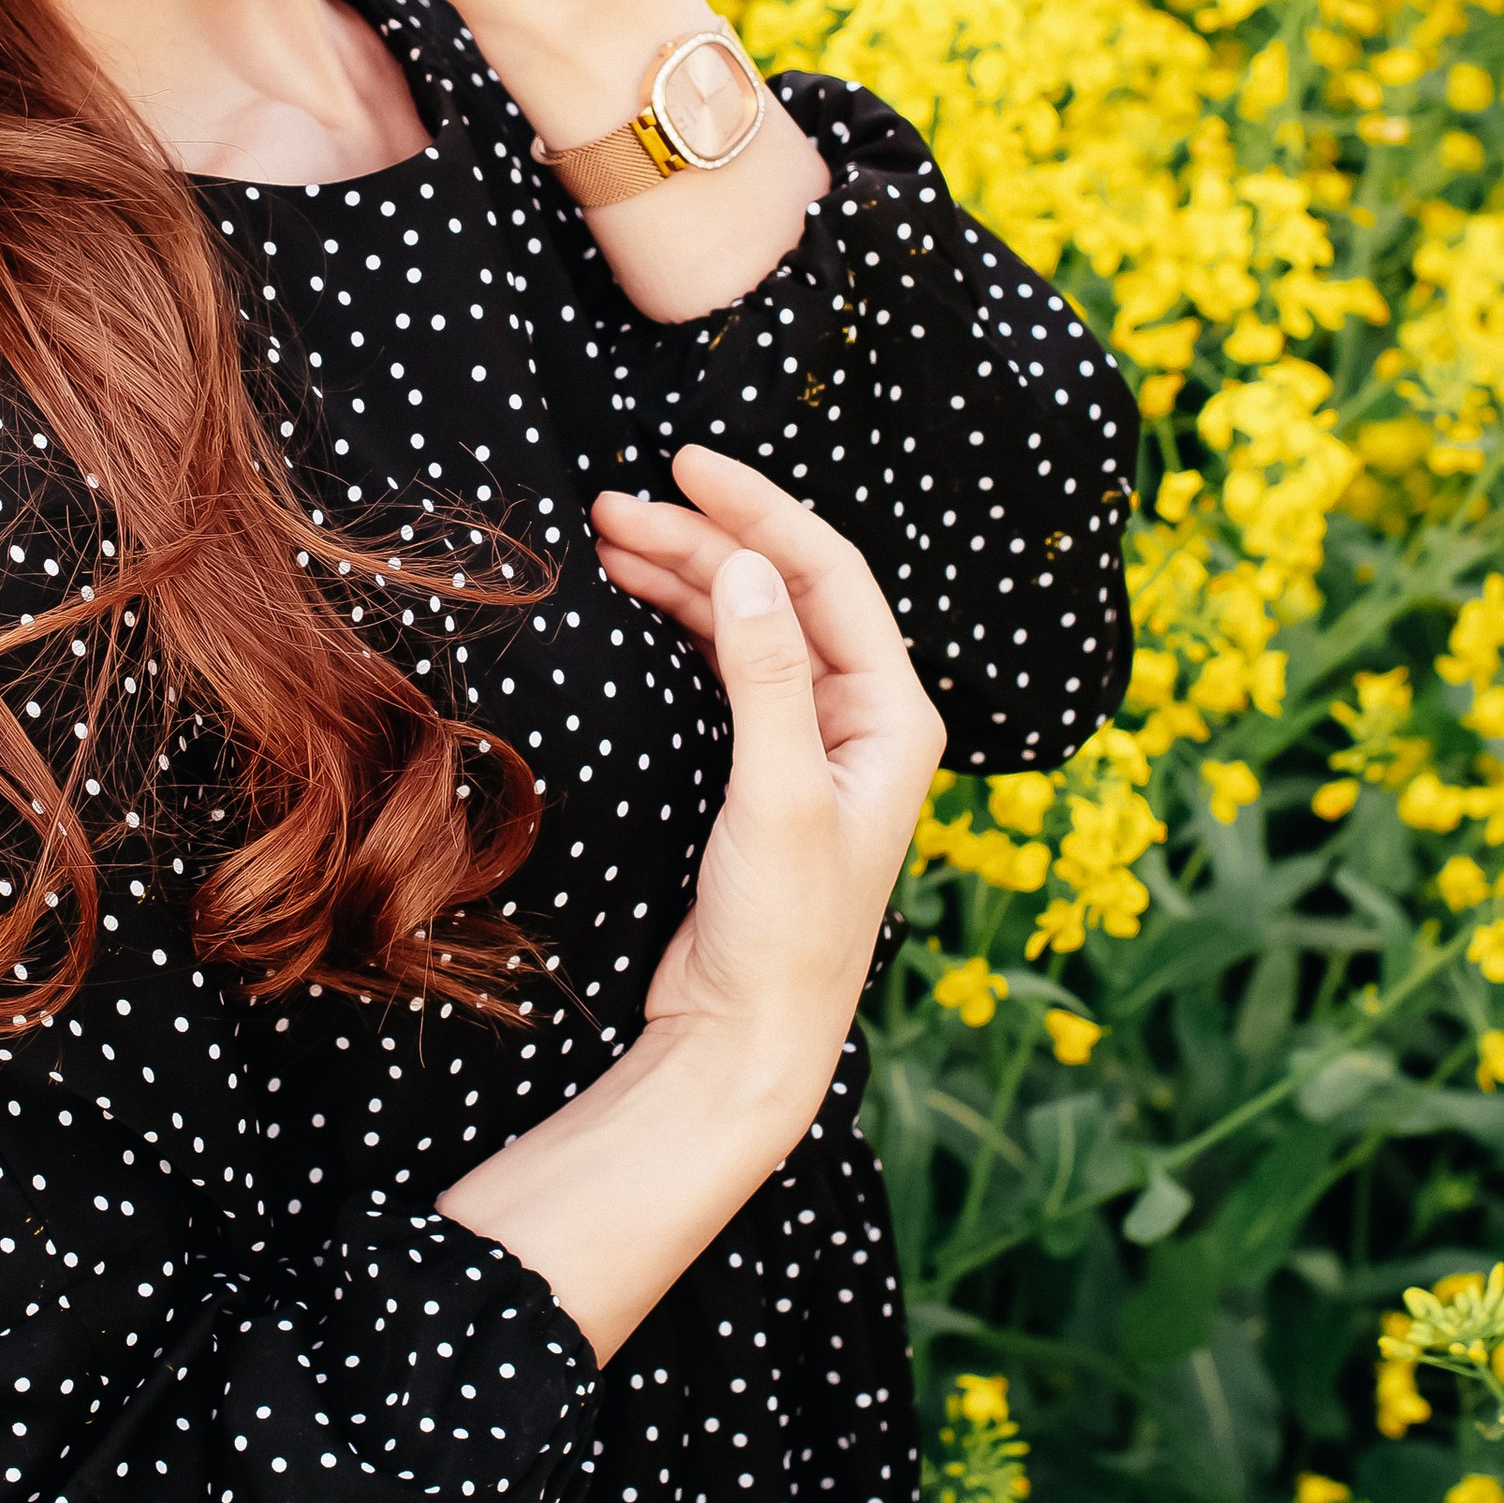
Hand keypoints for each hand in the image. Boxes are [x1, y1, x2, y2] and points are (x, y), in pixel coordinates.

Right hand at [596, 446, 945, 1108]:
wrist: (747, 1039)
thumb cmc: (783, 934)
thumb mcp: (778, 797)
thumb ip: (769, 677)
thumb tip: (747, 566)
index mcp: (894, 715)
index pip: (828, 575)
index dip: (760, 510)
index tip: (686, 464)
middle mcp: (861, 717)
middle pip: (783, 589)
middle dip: (703, 539)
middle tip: (615, 503)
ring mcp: (811, 741)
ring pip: (748, 622)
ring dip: (683, 576)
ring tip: (609, 537)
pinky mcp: (762, 769)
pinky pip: (726, 668)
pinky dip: (680, 625)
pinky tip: (636, 599)